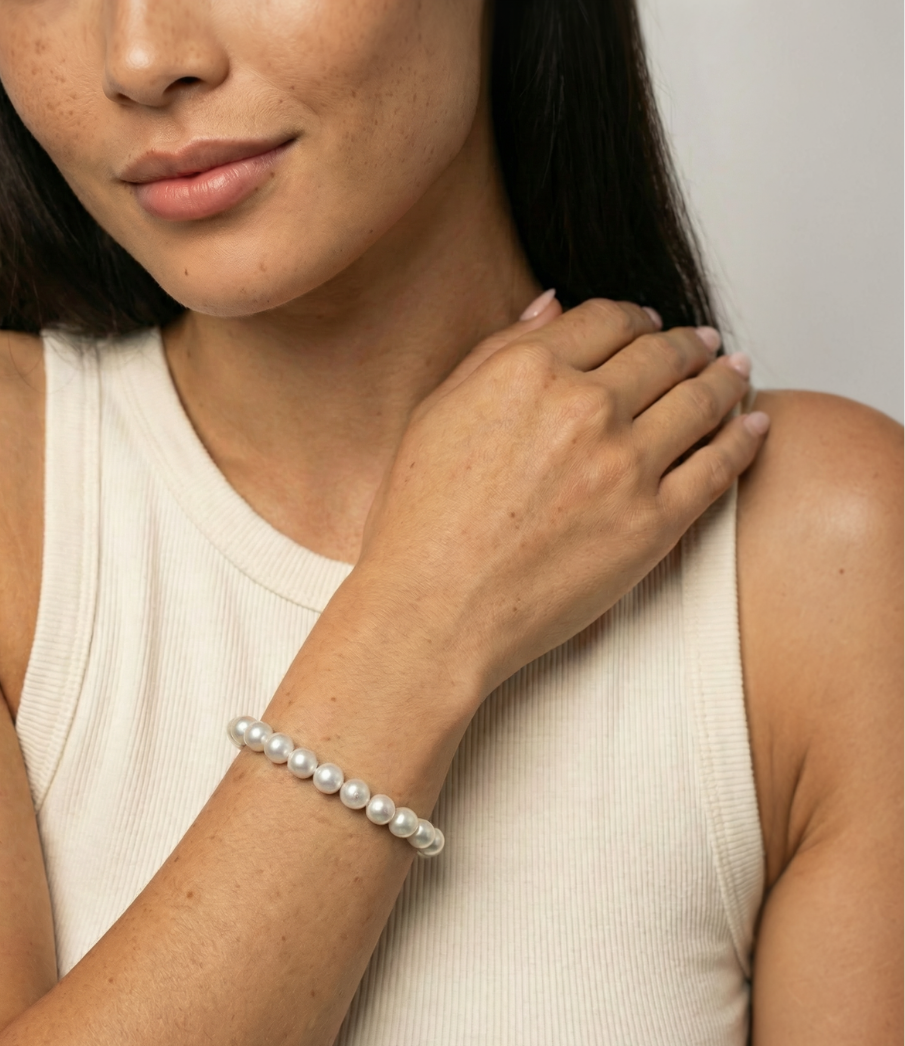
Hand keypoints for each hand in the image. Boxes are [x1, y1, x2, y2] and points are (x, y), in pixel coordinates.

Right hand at [356, 295, 766, 698]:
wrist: (434, 609)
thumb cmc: (421, 520)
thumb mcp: (437, 412)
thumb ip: (497, 350)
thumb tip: (550, 305)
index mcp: (527, 372)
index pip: (606, 318)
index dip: (634, 317)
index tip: (647, 324)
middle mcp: (584, 407)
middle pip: (661, 354)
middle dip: (687, 343)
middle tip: (702, 344)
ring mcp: (624, 465)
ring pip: (700, 401)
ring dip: (725, 378)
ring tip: (735, 372)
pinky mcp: (653, 523)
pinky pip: (717, 467)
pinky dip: (743, 438)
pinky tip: (754, 424)